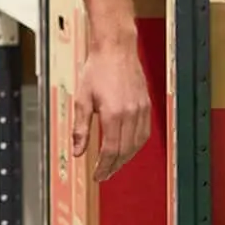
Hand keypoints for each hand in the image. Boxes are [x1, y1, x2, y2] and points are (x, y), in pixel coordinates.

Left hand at [73, 40, 151, 181]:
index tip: (97, 175)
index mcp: (113, 114)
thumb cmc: (97, 69)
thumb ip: (80, 128)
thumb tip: (77, 151)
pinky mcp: (146, 104)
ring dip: (126, 158)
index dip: (104, 167)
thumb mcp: (82, 99)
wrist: (116, 48)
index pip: (110, 150)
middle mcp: (131, 114)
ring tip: (114, 165)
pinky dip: (136, 144)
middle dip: (114, 166)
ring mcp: (141, 109)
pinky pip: (144, 132)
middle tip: (104, 174)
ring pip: (137, 144)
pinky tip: (127, 147)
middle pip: (125, 151)